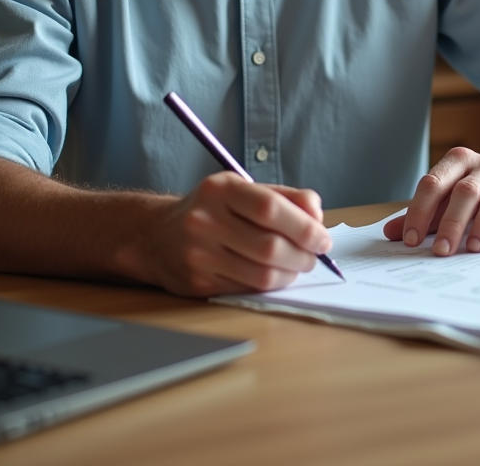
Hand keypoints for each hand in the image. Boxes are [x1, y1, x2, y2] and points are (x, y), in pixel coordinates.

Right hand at [145, 172, 332, 296]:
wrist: (156, 235)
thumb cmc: (213, 210)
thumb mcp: (243, 190)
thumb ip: (285, 197)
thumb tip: (317, 216)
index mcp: (221, 190)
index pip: (270, 208)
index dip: (304, 227)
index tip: (322, 238)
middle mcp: (205, 220)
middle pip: (269, 246)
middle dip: (303, 255)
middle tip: (314, 256)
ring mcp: (198, 254)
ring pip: (261, 274)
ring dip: (290, 274)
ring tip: (297, 266)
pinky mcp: (197, 282)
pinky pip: (247, 289)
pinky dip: (270, 284)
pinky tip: (274, 274)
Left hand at [383, 147, 479, 255]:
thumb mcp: (456, 195)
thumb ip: (426, 213)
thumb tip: (391, 233)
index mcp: (460, 162)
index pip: (434, 183)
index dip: (420, 211)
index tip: (411, 240)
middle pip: (464, 192)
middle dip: (450, 223)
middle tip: (441, 251)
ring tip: (473, 249)